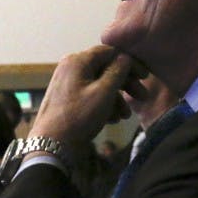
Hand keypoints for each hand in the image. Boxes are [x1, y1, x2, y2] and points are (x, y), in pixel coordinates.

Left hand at [31, 46, 146, 150]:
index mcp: (77, 61)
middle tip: (142, 97)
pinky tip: (112, 120)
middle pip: (105, 69)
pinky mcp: (67, 99)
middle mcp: (70, 67)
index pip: (110, 52)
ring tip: (125, 116)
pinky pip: (90, 95)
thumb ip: (117, 71)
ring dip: (116, 98)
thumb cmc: (79, 117)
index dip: (130, 62)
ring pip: (99, 84)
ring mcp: (67, 83)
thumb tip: (124, 57)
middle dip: (125, 84)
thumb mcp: (104, 93)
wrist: (52, 146)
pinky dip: (103, 104)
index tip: (145, 76)